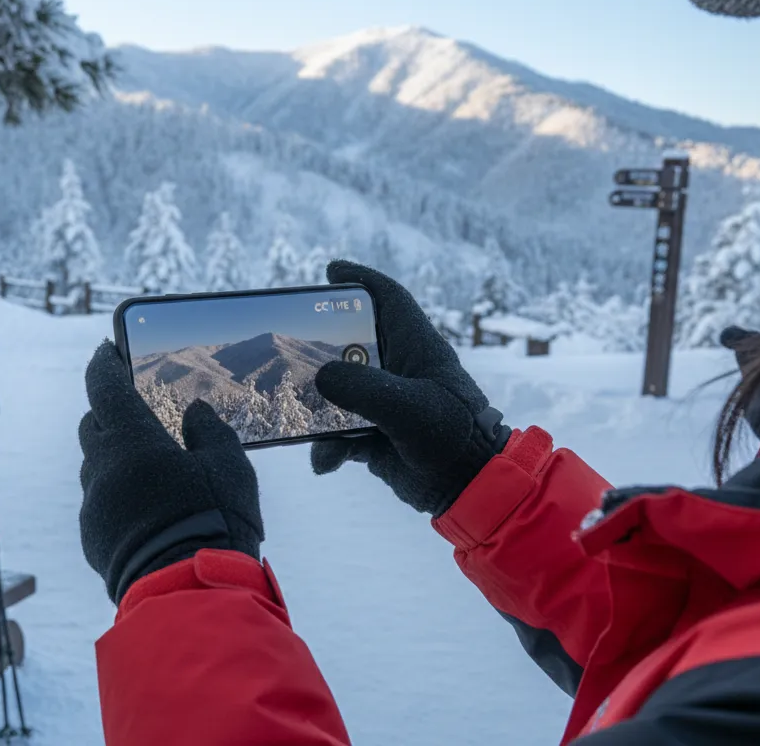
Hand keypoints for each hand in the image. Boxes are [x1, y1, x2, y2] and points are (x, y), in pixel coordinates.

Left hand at [79, 341, 263, 603]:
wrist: (187, 594)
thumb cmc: (212, 522)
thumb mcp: (230, 468)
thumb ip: (211, 432)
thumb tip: (195, 412)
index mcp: (131, 441)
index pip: (103, 387)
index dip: (103, 364)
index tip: (107, 351)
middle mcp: (102, 469)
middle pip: (92, 425)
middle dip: (109, 413)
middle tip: (136, 413)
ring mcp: (92, 506)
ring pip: (95, 468)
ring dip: (115, 460)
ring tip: (151, 471)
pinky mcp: (92, 539)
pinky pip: (99, 505)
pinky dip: (117, 497)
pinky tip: (147, 512)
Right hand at [311, 262, 510, 515]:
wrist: (468, 490)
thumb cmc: (451, 437)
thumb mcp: (408, 408)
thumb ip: (363, 389)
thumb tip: (320, 377)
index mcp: (418, 348)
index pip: (389, 300)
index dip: (362, 280)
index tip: (331, 271)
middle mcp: (399, 370)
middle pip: (352, 342)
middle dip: (322, 344)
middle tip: (291, 338)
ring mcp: (384, 403)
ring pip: (338, 392)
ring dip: (317, 409)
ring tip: (297, 420)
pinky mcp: (374, 436)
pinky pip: (337, 433)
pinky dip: (327, 447)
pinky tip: (325, 463)